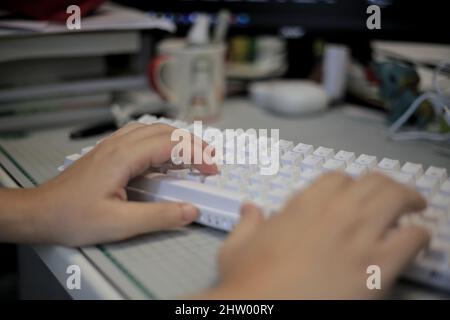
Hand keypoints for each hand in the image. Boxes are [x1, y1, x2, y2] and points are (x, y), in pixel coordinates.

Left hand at [26, 122, 216, 245]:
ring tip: (192, 154)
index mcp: (123, 157)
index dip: (197, 154)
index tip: (211, 169)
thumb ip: (158, 217)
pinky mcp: (107, 153)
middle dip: (192, 142)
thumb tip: (189, 211)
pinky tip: (163, 155)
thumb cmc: (71, 216)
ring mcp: (111, 146)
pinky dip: (160, 141)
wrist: (39, 213)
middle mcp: (118, 145)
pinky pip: (140, 137)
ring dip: (176, 138)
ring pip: (152, 130)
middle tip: (209, 160)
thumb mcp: (118, 223)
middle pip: (164, 131)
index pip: (171, 145)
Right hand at [209, 172, 428, 298]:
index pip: (337, 179)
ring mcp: (359, 236)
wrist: (265, 309)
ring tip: (413, 205)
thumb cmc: (248, 280)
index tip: (350, 195)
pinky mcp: (378, 266)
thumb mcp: (236, 248)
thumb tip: (249, 208)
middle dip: (384, 184)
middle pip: (373, 181)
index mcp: (304, 205)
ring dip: (407, 198)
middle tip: (392, 194)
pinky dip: (418, 234)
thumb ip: (247, 223)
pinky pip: (412, 237)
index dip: (347, 185)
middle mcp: (335, 212)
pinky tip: (415, 239)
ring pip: (396, 198)